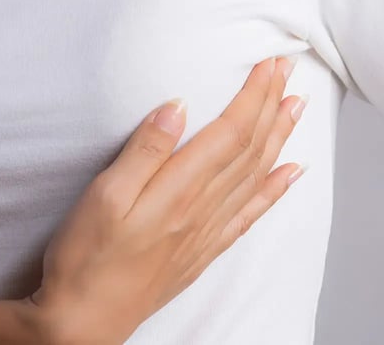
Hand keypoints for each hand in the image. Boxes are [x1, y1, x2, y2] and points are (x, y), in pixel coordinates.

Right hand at [26, 55, 308, 343]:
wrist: (85, 321)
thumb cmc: (86, 258)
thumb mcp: (104, 197)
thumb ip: (144, 150)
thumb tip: (178, 106)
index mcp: (180, 189)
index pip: (231, 131)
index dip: (255, 95)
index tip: (269, 64)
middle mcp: (204, 207)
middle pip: (250, 146)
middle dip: (272, 104)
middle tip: (288, 70)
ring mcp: (209, 229)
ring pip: (257, 173)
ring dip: (280, 136)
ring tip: (298, 106)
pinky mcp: (206, 247)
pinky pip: (252, 212)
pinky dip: (276, 188)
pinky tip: (293, 172)